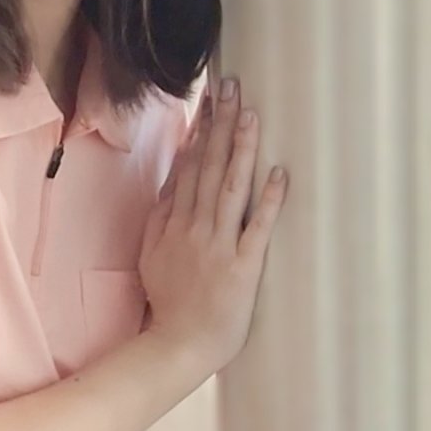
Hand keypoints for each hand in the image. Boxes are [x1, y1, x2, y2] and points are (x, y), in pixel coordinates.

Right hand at [136, 74, 287, 377]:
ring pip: (231, 188)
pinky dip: (269, 200)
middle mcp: (195, 228)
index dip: (198, 132)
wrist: (179, 344)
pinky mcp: (243, 267)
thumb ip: (161, 216)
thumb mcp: (151, 255)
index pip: (187, 169)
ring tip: (250, 114)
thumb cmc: (170, 303)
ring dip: (241, 149)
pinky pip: (257, 228)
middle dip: (220, 124)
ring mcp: (219, 246)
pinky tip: (279, 172)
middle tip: (230, 86)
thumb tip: (173, 179)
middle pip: (207, 168)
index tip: (207, 100)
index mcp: (173, 224)